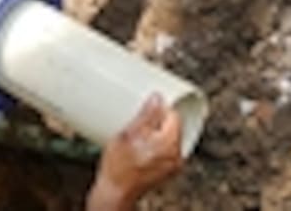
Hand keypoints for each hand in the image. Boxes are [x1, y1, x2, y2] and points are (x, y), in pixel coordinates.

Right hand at [87, 94, 182, 210]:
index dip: (161, 105)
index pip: (174, 115)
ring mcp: (171, 165)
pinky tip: (141, 142)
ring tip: (138, 128)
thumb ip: (146, 116)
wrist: (115, 192)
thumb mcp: (128, 134)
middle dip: (158, 118)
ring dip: (156, 130)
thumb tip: (157, 98)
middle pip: (172, 126)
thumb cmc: (118, 168)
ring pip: (168, 137)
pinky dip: (155, 142)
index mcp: (170, 144)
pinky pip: (164, 149)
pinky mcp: (164, 171)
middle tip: (140, 114)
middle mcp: (175, 156)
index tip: (149, 101)